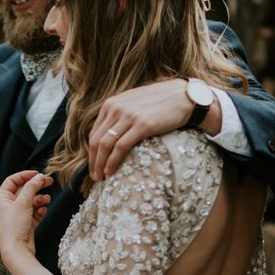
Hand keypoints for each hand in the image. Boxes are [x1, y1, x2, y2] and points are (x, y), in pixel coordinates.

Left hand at [0, 170, 52, 274]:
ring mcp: (17, 216)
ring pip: (31, 202)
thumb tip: (40, 176)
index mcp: (2, 199)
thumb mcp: (23, 202)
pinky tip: (43, 211)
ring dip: (40, 199)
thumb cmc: (14, 227)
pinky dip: (39, 211)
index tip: (37, 174)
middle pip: (23, 190)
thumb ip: (32, 187)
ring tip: (47, 200)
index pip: (12, 181)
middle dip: (36, 186)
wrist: (17, 250)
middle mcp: (8, 206)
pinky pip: (34, 213)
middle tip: (49, 182)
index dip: (25, 175)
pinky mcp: (25, 224)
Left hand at [87, 78, 221, 181]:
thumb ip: (119, 116)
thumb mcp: (133, 104)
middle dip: (93, 162)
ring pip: (105, 145)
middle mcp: (116, 108)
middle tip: (94, 176)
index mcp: (111, 104)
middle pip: (96, 141)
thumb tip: (109, 136)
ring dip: (100, 165)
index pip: (94, 133)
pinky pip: (120, 147)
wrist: (183, 97)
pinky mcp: (142, 125)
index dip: (91, 153)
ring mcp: (128, 116)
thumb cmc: (159, 103)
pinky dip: (113, 162)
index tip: (93, 166)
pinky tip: (111, 172)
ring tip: (100, 178)